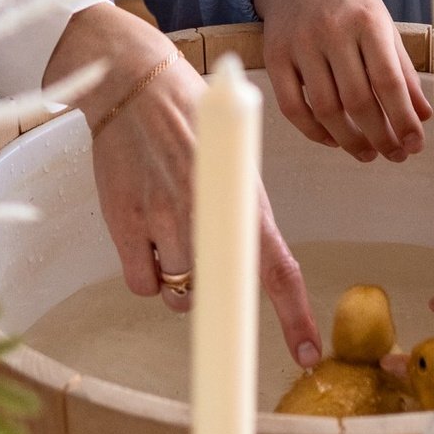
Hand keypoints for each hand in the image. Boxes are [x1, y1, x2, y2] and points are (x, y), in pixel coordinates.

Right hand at [48, 9, 322, 368]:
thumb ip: (241, 206)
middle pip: (221, 290)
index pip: (277, 268)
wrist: (134, 81)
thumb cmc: (188, 116)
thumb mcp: (233, 156)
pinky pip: (142, 282)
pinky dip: (146, 271)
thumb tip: (248, 255)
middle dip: (218, 291)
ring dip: (179, 277)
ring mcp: (164, 219)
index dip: (295, 316)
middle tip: (208, 263)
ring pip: (180, 293)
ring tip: (170, 230)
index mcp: (244, 195)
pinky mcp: (125, 222)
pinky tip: (145, 235)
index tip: (308, 352)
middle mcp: (207, 213)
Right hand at [254, 0, 431, 161]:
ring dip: (349, 140)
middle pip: (358, 100)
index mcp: (368, 20)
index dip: (403, 119)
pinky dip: (313, 132)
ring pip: (326, 109)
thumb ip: (402, 68)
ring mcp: (300, 44)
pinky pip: (292, 107)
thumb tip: (422, 115)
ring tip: (367, 153)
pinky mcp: (274, 56)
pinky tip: (332, 139)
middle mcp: (332, 31)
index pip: (389, 81)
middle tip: (394, 154)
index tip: (415, 145)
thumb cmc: (348, 0)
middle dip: (380, 137)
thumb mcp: (382, 23)